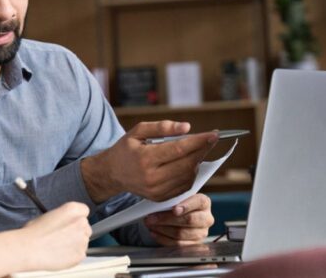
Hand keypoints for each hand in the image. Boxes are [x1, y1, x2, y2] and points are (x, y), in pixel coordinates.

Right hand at [20, 202, 90, 271]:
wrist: (28, 249)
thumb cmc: (33, 233)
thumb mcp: (47, 216)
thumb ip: (61, 217)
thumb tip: (63, 223)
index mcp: (72, 209)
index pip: (84, 210)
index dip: (76, 218)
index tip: (71, 222)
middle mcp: (81, 223)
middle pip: (85, 227)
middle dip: (77, 232)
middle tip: (63, 237)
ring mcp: (82, 240)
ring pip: (83, 242)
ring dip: (75, 244)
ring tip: (58, 247)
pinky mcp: (80, 255)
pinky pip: (80, 254)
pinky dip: (72, 256)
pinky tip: (60, 254)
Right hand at [81, 121, 218, 202]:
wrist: (112, 173)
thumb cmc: (126, 149)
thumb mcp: (138, 131)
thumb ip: (162, 127)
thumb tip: (187, 127)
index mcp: (145, 158)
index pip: (179, 149)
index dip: (199, 142)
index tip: (214, 134)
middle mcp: (151, 177)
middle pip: (187, 164)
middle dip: (202, 150)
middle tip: (210, 139)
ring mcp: (156, 190)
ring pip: (188, 176)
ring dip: (197, 162)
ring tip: (196, 150)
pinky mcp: (160, 198)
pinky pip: (184, 186)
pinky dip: (190, 173)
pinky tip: (187, 163)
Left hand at [144, 194, 213, 245]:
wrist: (179, 216)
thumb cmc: (176, 203)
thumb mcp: (175, 197)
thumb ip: (171, 198)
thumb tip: (158, 200)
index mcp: (204, 202)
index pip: (198, 202)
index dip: (186, 206)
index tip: (175, 209)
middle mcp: (206, 218)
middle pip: (189, 220)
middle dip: (167, 219)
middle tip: (151, 217)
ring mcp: (201, 233)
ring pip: (181, 233)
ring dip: (162, 229)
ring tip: (150, 224)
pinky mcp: (194, 244)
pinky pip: (178, 244)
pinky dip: (163, 238)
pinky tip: (154, 232)